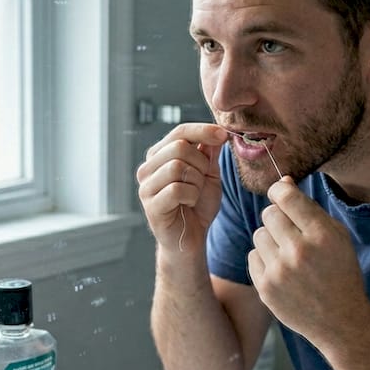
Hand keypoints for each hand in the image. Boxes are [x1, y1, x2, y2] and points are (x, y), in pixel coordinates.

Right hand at [136, 123, 228, 252]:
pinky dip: (191, 196)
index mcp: (159, 156)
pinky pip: (176, 189)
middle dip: (201, 163)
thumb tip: (216, 130)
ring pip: (177, 167)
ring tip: (195, 193)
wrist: (191, 239)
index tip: (224, 135)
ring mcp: (146, 187)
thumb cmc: (198, 206)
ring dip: (196, 181)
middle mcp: (147, 168)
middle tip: (203, 180)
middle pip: (179, 147)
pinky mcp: (150, 205)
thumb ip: (209, 153)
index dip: (203, 130)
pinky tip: (188, 204)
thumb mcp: (209, 175)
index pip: (179, 132)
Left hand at [247, 178, 369, 345]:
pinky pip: (253, 256)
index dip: (280, 191)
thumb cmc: (340, 272)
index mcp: (321, 235)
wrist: (340, 320)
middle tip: (291, 232)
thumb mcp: (337, 236)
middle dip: (278, 218)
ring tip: (289, 254)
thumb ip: (309, 208)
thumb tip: (282, 181)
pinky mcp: (265, 288)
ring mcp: (279, 271)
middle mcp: (298, 251)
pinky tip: (282, 270)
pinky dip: (264, 259)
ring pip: (258, 234)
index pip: (286, 196)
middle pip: (269, 214)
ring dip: (270, 239)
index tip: (281, 194)